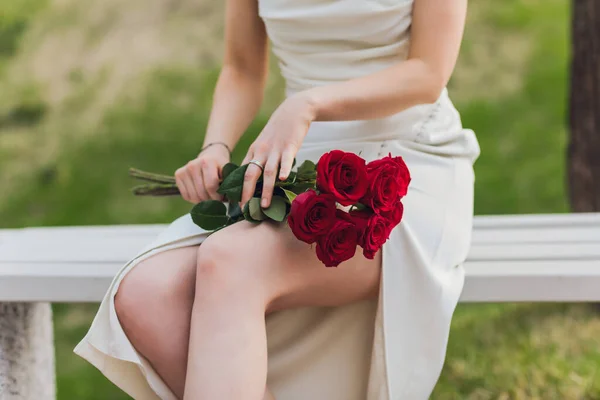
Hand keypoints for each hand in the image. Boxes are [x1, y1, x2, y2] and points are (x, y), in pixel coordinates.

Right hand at [175, 144, 230, 203]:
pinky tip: (200, 193)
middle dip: (210, 200)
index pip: (211, 186)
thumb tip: (233, 200)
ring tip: (209, 197)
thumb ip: (230, 184)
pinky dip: (194, 199)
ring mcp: (184, 170)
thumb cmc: (221, 167)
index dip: (217, 197)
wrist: (210, 157)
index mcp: (207, 162)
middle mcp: (193, 165)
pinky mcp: (178, 175)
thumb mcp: (228, 173)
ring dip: (202, 201)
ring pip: (193, 197)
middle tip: (216, 199)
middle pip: (201, 193)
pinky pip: (186, 196)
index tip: (222, 198)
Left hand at [241, 93, 315, 207]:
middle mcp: (262, 152)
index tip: (236, 204)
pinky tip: (284, 179)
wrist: (292, 112)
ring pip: (268, 172)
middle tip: (245, 209)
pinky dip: (285, 169)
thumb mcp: (263, 144)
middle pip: (251, 174)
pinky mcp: (290, 146)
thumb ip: (256, 159)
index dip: (238, 189)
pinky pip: (286, 160)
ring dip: (266, 190)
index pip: (242, 173)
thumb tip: (249, 178)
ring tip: (265, 205)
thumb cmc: (278, 131)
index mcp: (254, 152)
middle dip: (247, 193)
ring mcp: (276, 150)